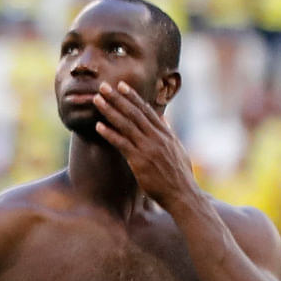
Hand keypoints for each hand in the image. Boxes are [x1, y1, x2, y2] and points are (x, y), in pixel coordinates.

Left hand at [92, 82, 199, 209]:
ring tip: (97, 100)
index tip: (121, 86)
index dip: (133, 97)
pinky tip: (98, 126)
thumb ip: (169, 133)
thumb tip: (164, 119)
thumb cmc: (179, 175)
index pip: (147, 111)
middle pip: (134, 113)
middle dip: (118, 98)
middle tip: (104, 86)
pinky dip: (110, 134)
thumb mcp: (177, 149)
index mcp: (165, 134)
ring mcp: (149, 148)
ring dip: (110, 111)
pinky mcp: (140, 161)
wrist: (183, 194)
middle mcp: (157, 137)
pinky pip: (122, 144)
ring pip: (126, 125)